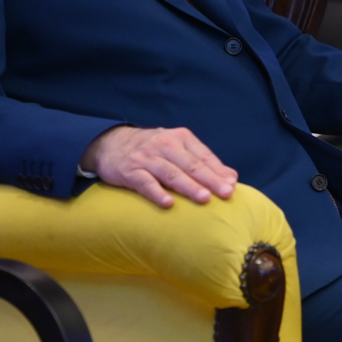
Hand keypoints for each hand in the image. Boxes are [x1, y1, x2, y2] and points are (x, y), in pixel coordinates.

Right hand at [80, 125, 237, 207]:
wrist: (110, 143)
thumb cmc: (152, 150)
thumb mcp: (177, 148)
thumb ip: (203, 161)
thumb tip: (232, 178)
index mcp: (180, 138)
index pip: (203, 156)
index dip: (218, 171)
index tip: (231, 185)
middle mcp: (164, 145)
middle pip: (191, 164)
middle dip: (210, 179)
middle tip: (226, 193)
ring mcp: (146, 158)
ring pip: (171, 173)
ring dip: (189, 186)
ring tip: (204, 199)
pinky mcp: (129, 171)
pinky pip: (145, 183)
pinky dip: (157, 193)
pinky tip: (168, 203)